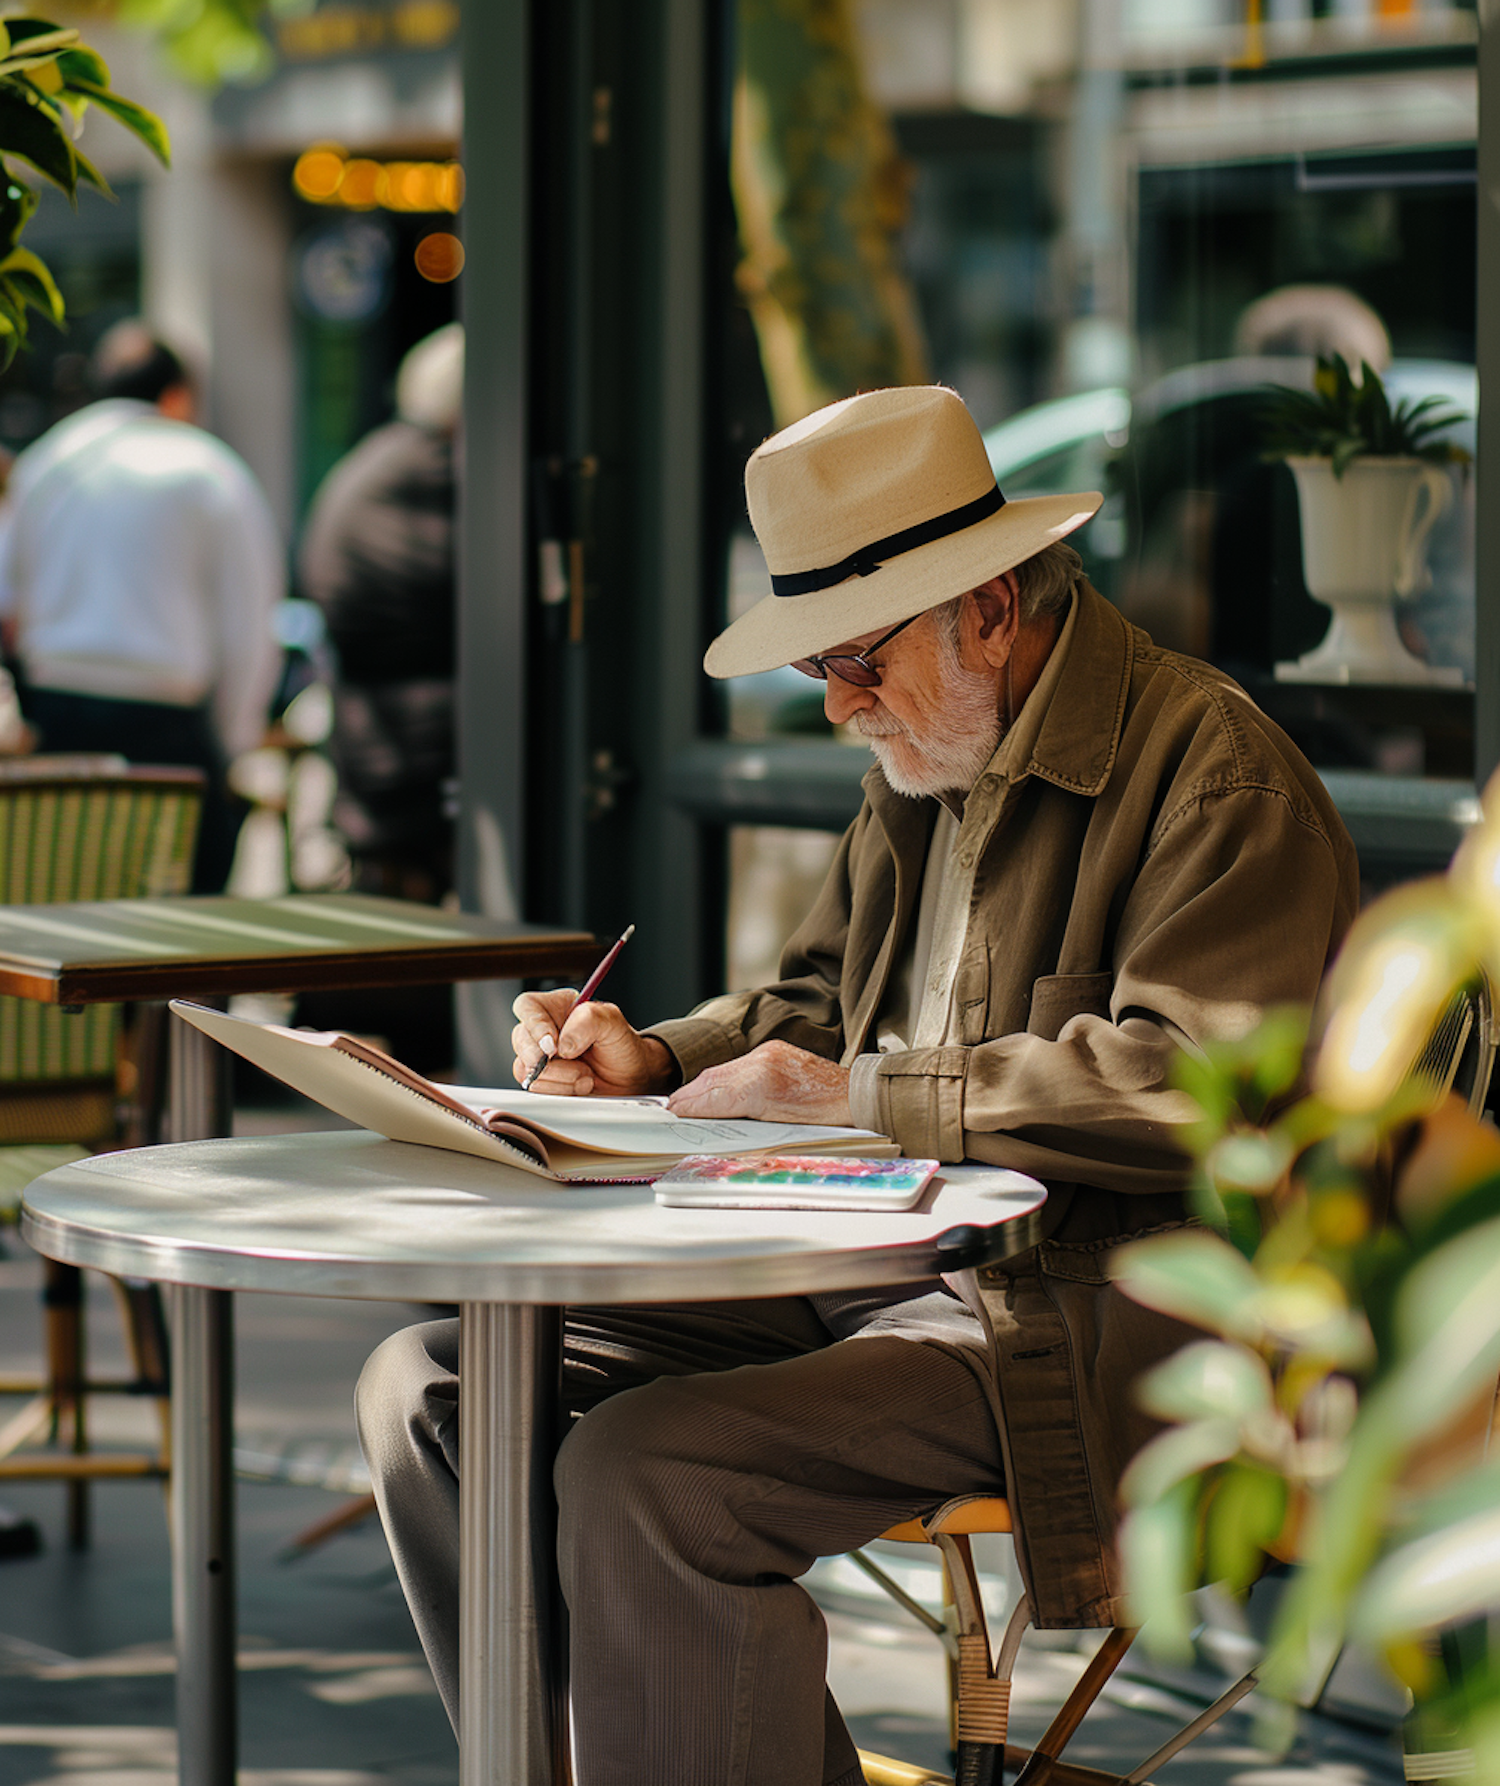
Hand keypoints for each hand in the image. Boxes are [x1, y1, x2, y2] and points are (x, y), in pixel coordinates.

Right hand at [511, 990, 676, 1096]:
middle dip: (548, 1060)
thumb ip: (588, 1021)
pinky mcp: (543, 1081)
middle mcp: (543, 1030)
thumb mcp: (613, 1023)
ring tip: (587, 1076)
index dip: (535, 1025)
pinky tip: (580, 1085)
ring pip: (525, 1068)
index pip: (527, 1007)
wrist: (631, 1078)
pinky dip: (560, 1090)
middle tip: (577, 1065)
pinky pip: (536, 1088)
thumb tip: (562, 1043)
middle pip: (520, 1040)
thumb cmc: (622, 1045)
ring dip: (560, 1078)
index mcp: (557, 1007)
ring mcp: (540, 1058)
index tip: (553, 1045)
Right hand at [666, 1040, 851, 1125]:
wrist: (857, 1097)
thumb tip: (713, 1125)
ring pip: (722, 1071)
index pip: (711, 1098)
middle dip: (688, 1096)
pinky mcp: (773, 1051)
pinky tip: (716, 1089)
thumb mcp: (778, 1132)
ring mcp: (767, 1054)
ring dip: (702, 1087)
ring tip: (686, 1101)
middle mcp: (759, 1063)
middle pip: (711, 1081)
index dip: (688, 1108)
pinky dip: (722, 1078)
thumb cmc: (826, 1123)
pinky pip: (738, 1064)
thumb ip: (742, 1124)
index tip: (670, 1116)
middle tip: (670, 1110)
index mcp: (759, 1086)